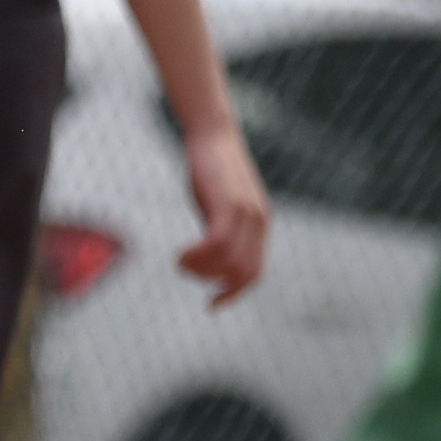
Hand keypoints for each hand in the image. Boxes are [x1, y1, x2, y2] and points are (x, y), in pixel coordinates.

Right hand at [179, 117, 271, 305]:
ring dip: (200, 270)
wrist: (213, 136)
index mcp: (259, 226)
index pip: (254, 272)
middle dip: (213, 283)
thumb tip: (212, 253)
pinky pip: (218, 243)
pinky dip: (197, 257)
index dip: (235, 292)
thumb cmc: (211, 170)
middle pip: (244, 273)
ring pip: (229, 262)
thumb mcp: (219, 204)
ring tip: (180, 261)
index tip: (212, 304)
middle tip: (186, 271)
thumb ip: (220, 229)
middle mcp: (258, 222)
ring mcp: (246, 214)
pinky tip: (180, 254)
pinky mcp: (229, 205)